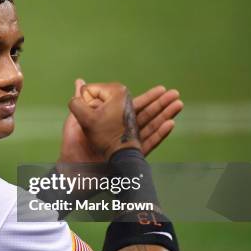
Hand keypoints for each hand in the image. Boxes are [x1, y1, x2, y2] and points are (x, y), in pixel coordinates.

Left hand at [59, 79, 182, 162]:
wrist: (72, 169)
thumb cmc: (72, 145)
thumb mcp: (76, 119)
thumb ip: (82, 101)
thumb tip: (80, 81)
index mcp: (113, 123)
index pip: (133, 108)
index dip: (147, 99)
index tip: (160, 89)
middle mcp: (122, 133)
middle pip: (146, 117)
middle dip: (161, 105)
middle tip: (175, 94)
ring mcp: (127, 146)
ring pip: (150, 128)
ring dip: (165, 116)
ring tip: (178, 105)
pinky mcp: (129, 157)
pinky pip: (147, 145)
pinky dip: (159, 134)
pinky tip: (171, 124)